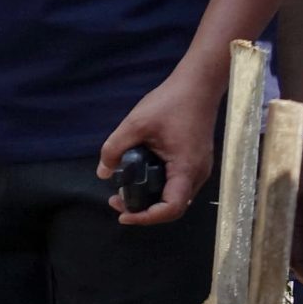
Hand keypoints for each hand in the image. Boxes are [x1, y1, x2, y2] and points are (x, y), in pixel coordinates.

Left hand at [97, 62, 223, 224]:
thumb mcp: (135, 123)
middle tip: (118, 201)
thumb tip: (103, 172)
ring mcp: (200, 168)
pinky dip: (159, 188)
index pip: (171, 208)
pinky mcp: (196, 162)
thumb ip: (115, 148)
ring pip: (175, 197)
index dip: (146, 218)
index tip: (123, 214)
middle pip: (173, 207)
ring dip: (150, 200)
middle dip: (144, 211)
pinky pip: (178, 185)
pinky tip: (140, 178)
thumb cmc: (171, 102)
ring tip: (125, 191)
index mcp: (186, 167)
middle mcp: (197, 174)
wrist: (198, 85)